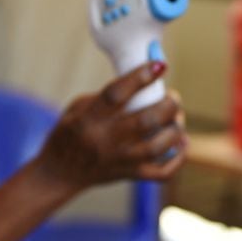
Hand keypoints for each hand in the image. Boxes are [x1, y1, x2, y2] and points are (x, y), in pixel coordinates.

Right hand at [34, 61, 186, 190]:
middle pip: (146, 121)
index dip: (140, 77)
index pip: (117, 94)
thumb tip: (144, 81)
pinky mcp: (129, 176)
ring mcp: (120, 161)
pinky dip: (178, 159)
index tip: (160, 65)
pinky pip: (162, 172)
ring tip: (176, 118)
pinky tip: (182, 143)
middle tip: (172, 96)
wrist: (59, 173)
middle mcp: (106, 141)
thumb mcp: (78, 108)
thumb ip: (108, 96)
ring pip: (158, 146)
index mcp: (89, 119)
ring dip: (175, 129)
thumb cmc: (69, 134)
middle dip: (168, 105)